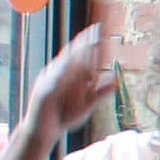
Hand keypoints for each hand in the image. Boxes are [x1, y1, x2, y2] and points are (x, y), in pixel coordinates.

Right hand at [26, 24, 114, 143]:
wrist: (43, 131)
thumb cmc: (63, 116)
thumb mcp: (86, 104)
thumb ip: (99, 92)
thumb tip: (116, 80)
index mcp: (66, 75)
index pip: (78, 54)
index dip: (88, 42)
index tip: (98, 29)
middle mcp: (56, 74)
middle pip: (72, 55)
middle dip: (84, 42)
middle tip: (95, 29)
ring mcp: (48, 82)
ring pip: (64, 65)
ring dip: (76, 54)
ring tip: (87, 43)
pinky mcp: (43, 93)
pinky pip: (54, 81)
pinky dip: (62, 73)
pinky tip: (70, 64)